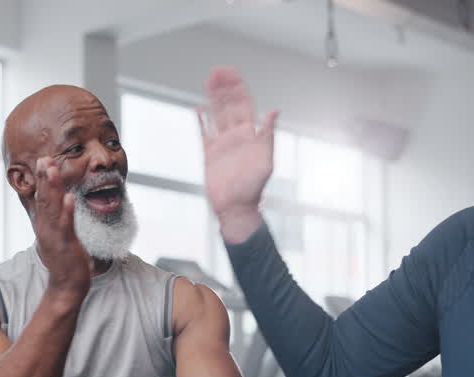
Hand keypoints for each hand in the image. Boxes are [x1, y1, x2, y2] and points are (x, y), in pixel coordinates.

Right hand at [32, 156, 91, 297]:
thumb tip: (60, 202)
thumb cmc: (65, 259)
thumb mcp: (58, 234)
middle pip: (44, 198)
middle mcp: (47, 227)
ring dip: (53, 187)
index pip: (42, 197)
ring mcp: (55, 235)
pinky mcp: (66, 244)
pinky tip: (69, 198)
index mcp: (45, 224)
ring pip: (52, 208)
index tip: (43, 160)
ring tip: (52, 170)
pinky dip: (67, 211)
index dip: (42, 179)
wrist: (67, 285)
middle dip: (45, 178)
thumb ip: (57, 218)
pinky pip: (66, 225)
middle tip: (44, 158)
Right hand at [199, 67, 278, 243]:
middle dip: (223, 87)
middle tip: (217, 71)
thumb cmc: (253, 188)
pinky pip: (205, 133)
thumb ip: (267, 134)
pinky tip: (199, 109)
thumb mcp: (266, 159)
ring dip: (213, 98)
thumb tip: (274, 112)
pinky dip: (202, 121)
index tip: (230, 73)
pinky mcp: (210, 154)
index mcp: (250, 135)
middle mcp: (236, 136)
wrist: (236, 208)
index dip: (237, 88)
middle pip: (228, 105)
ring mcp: (222, 143)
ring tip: (208, 81)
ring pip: (216, 114)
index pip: (244, 105)